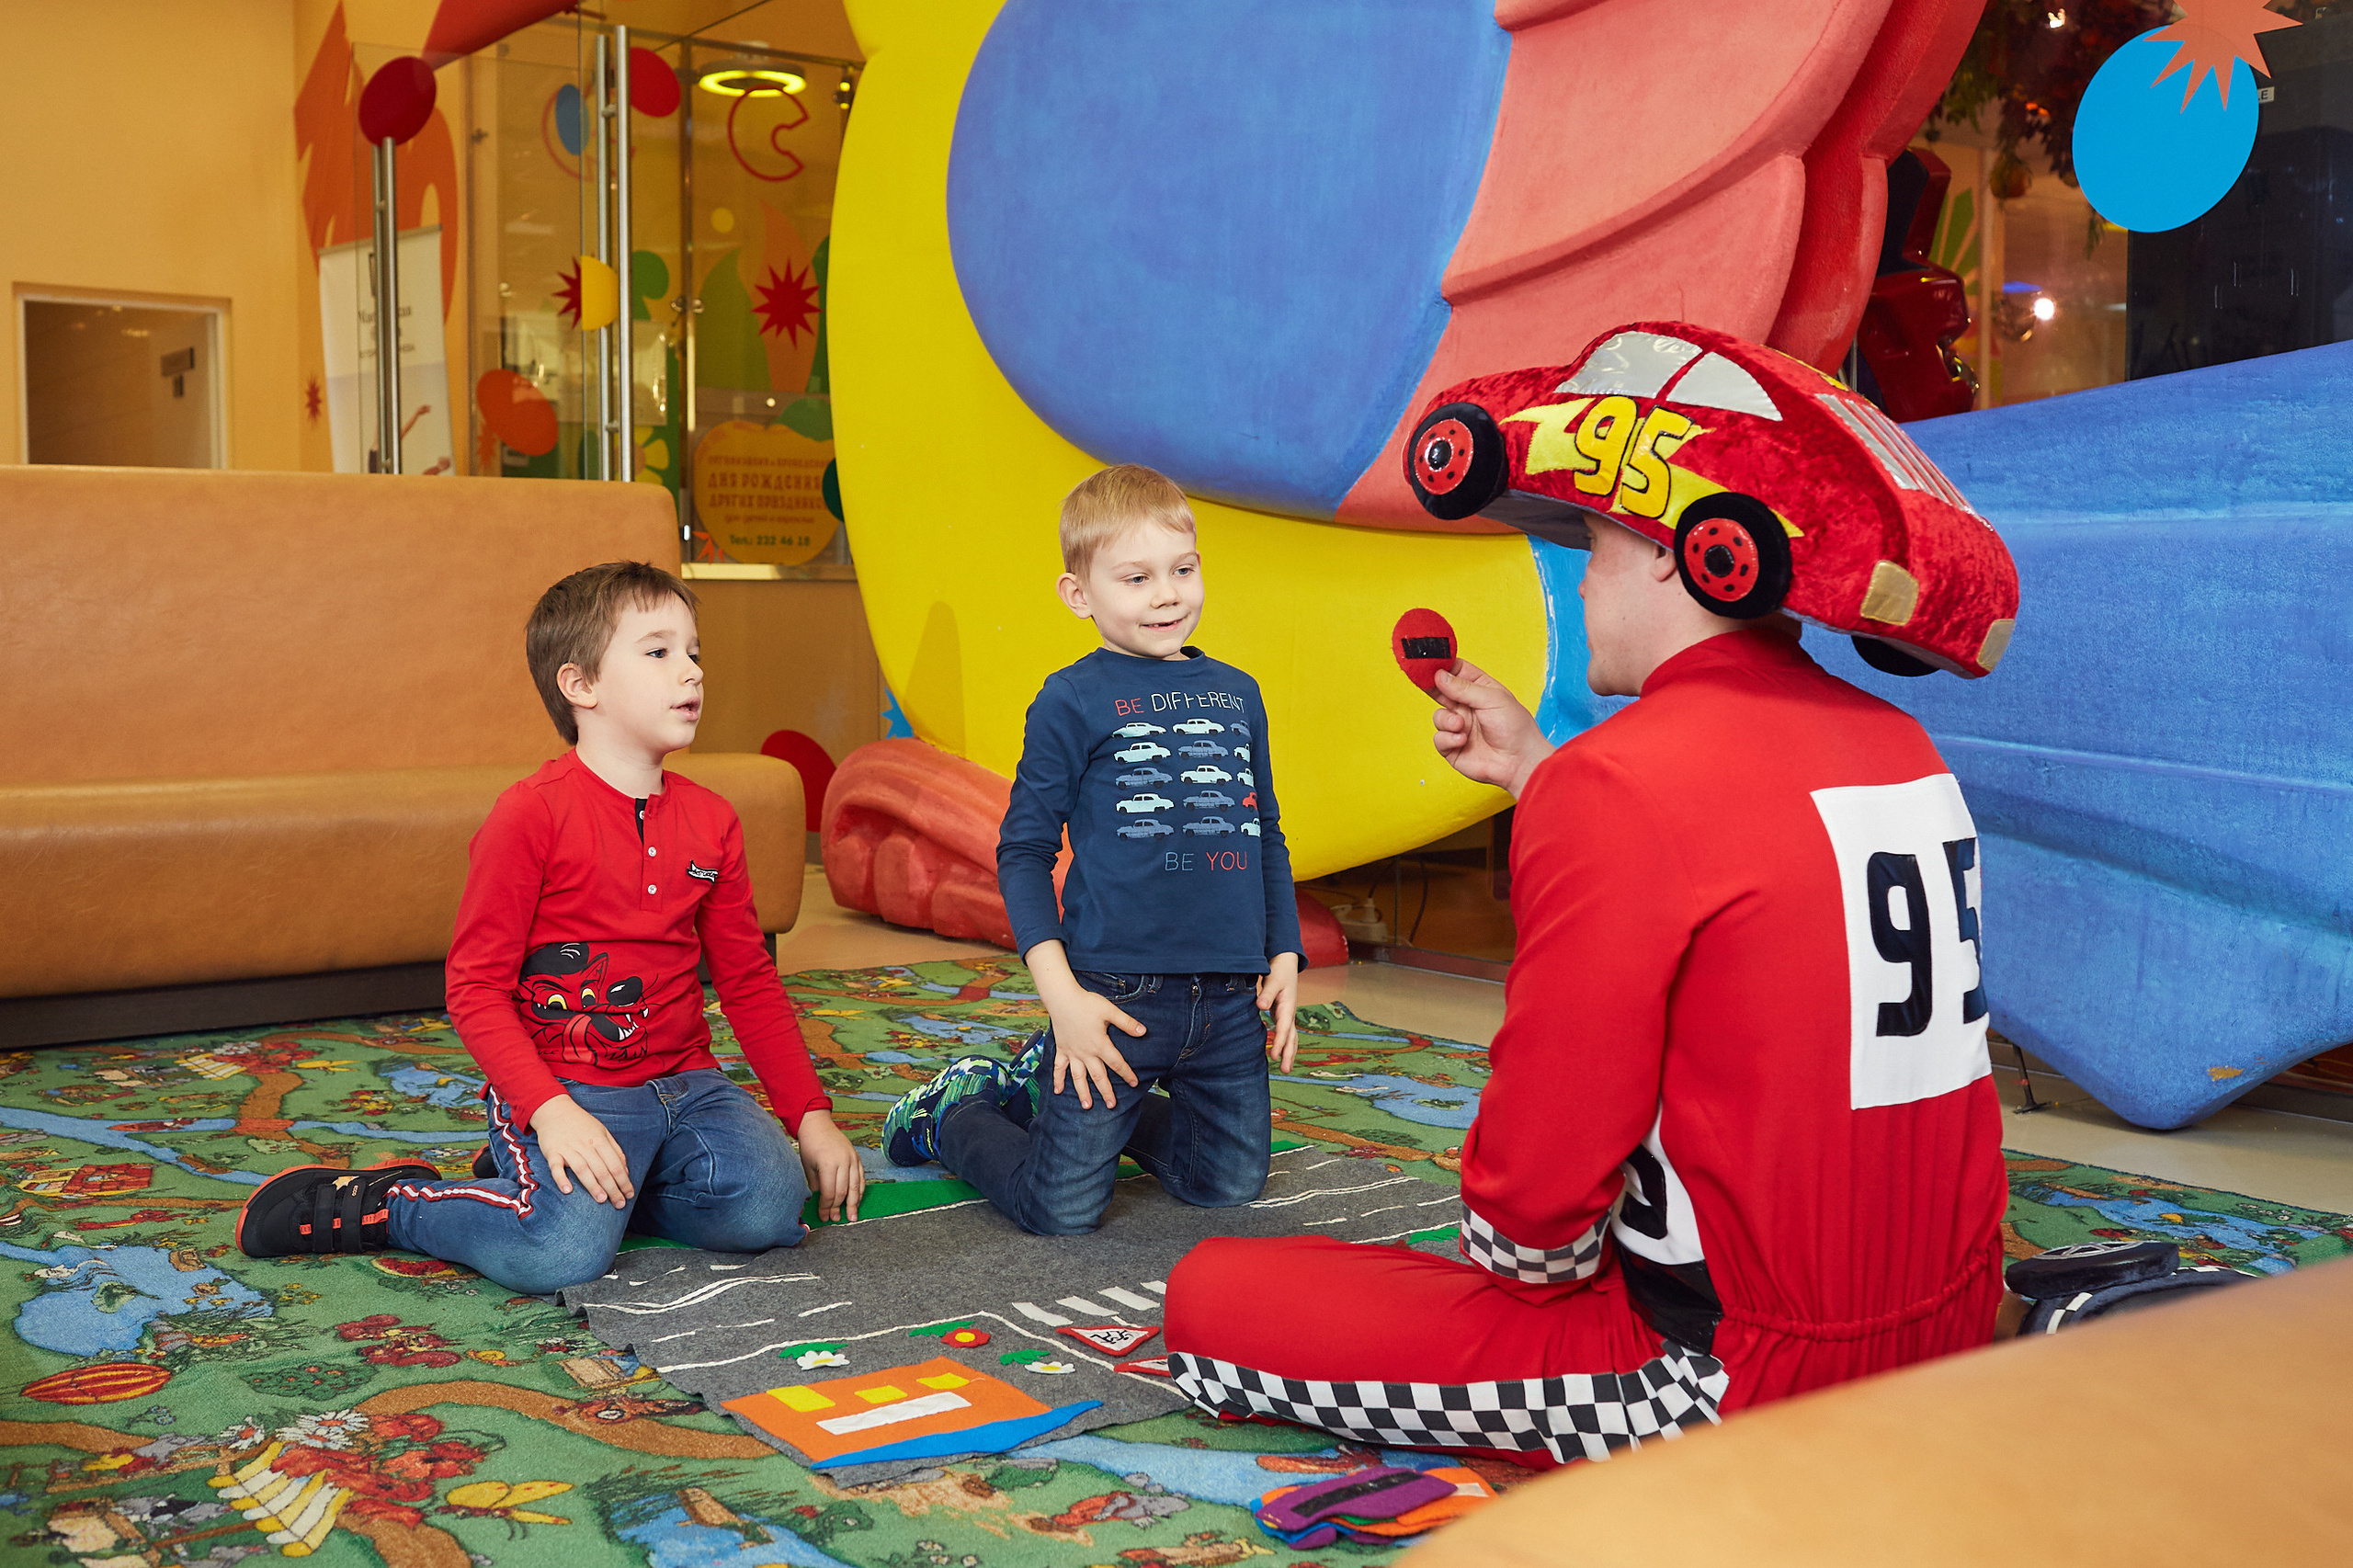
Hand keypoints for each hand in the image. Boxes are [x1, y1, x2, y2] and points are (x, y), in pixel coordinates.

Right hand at [530, 1094, 633, 1208]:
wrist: (554, 1110)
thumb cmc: (581, 1124)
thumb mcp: (602, 1131)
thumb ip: (614, 1150)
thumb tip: (625, 1170)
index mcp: (599, 1140)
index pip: (615, 1164)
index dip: (624, 1180)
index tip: (630, 1194)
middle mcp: (585, 1145)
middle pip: (601, 1169)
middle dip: (612, 1188)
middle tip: (619, 1204)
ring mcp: (568, 1149)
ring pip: (582, 1169)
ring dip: (593, 1186)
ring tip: (602, 1200)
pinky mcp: (552, 1152)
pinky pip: (556, 1167)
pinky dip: (561, 1178)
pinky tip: (568, 1190)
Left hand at [793, 1109, 864, 1222]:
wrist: (818, 1125)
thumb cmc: (810, 1146)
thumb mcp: (808, 1167)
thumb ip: (815, 1186)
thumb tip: (820, 1203)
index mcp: (828, 1164)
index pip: (829, 1192)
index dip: (826, 1207)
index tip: (824, 1216)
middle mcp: (843, 1162)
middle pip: (843, 1191)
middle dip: (839, 1208)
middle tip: (836, 1219)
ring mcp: (852, 1159)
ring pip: (856, 1186)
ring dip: (854, 1203)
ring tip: (852, 1216)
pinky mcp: (857, 1157)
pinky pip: (861, 1177)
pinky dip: (860, 1190)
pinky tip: (857, 1200)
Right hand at [1046, 988, 1145, 1109]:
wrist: (1062, 998)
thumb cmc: (1086, 1003)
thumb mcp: (1110, 1011)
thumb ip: (1126, 1023)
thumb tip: (1143, 1031)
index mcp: (1100, 1044)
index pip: (1117, 1063)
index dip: (1126, 1073)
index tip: (1134, 1083)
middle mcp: (1086, 1052)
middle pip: (1098, 1076)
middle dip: (1106, 1092)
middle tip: (1112, 1105)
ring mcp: (1072, 1053)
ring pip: (1078, 1077)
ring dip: (1083, 1092)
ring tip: (1087, 1106)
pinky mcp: (1062, 1049)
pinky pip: (1059, 1068)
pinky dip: (1058, 1080)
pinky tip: (1058, 1091)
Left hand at [1257, 954, 1299, 1072]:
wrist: (1285, 963)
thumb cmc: (1279, 971)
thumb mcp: (1273, 980)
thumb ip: (1267, 994)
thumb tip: (1260, 1007)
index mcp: (1288, 1006)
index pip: (1284, 1028)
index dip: (1280, 1042)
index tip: (1274, 1056)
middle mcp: (1290, 1013)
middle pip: (1292, 1037)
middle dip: (1289, 1054)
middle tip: (1286, 1071)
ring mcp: (1288, 1015)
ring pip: (1291, 1037)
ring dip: (1289, 1052)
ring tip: (1285, 1068)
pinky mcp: (1283, 1015)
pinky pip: (1286, 1033)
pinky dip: (1285, 1044)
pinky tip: (1279, 1053)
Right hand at [1432, 660, 1553, 796]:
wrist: (1519, 763)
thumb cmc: (1515, 728)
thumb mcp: (1492, 699)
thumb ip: (1464, 688)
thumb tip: (1440, 675)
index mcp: (1480, 689)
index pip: (1457, 671)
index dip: (1443, 665)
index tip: (1428, 661)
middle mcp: (1467, 707)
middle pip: (1441, 690)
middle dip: (1432, 686)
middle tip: (1423, 681)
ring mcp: (1459, 727)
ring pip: (1438, 716)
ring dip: (1447, 720)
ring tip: (1461, 725)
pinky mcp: (1452, 747)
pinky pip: (1438, 738)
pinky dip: (1448, 738)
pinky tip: (1462, 740)